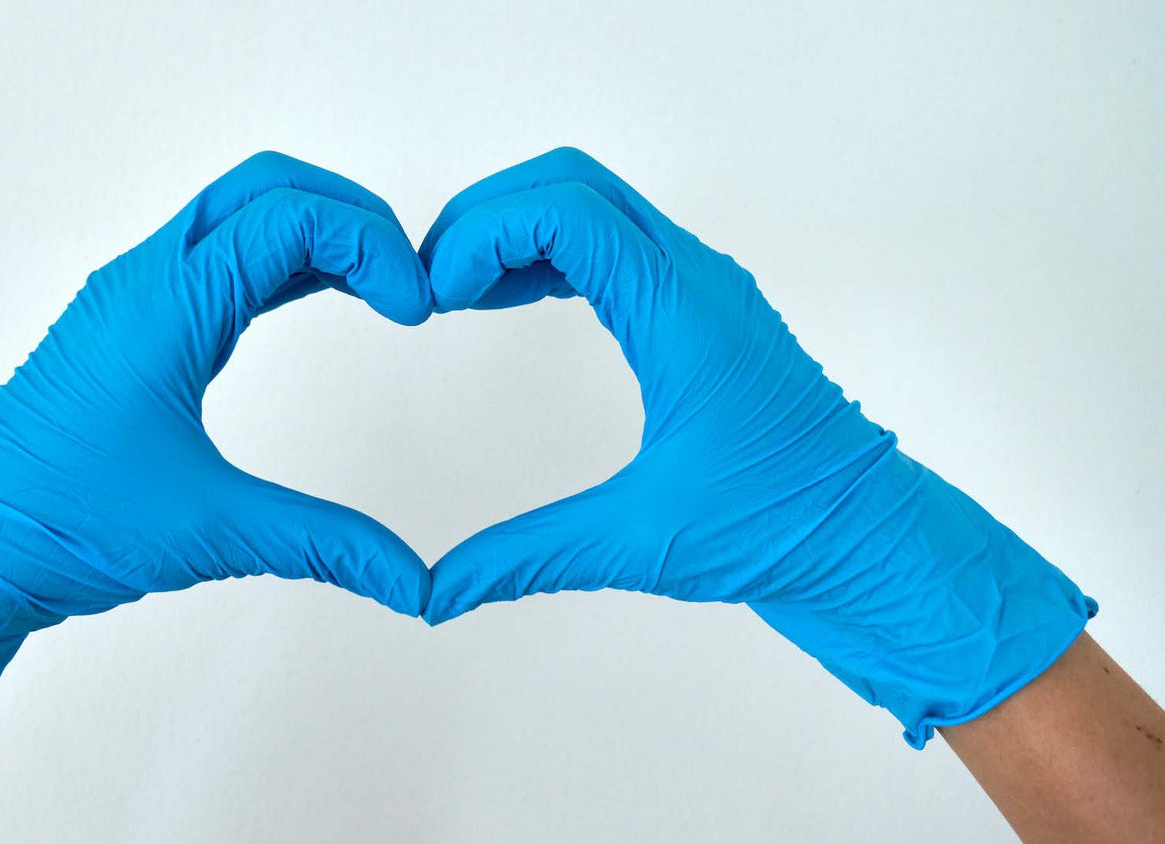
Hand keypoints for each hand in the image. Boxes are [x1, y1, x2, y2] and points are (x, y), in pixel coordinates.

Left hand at [0, 152, 433, 763]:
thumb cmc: (59, 524)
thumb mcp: (211, 531)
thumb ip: (325, 546)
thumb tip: (413, 582)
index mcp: (166, 305)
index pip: (291, 218)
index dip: (372, 246)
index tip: (417, 309)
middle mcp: (146, 279)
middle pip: (266, 186)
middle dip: (351, 214)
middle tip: (407, 276)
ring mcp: (132, 296)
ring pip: (237, 213)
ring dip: (313, 231)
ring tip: (378, 285)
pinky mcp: (127, 324)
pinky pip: (214, 255)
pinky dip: (277, 260)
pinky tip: (315, 296)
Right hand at [419, 147, 1094, 744]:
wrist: (872, 540)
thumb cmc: (783, 531)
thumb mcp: (640, 543)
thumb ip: (526, 558)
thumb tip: (435, 592)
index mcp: (682, 314)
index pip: (566, 211)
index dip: (482, 234)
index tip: (434, 296)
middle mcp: (695, 280)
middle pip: (572, 182)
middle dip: (487, 215)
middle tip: (430, 281)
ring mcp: (703, 288)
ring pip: (593, 203)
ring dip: (516, 229)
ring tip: (455, 291)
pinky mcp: (702, 310)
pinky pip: (613, 243)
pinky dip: (550, 254)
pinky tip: (508, 300)